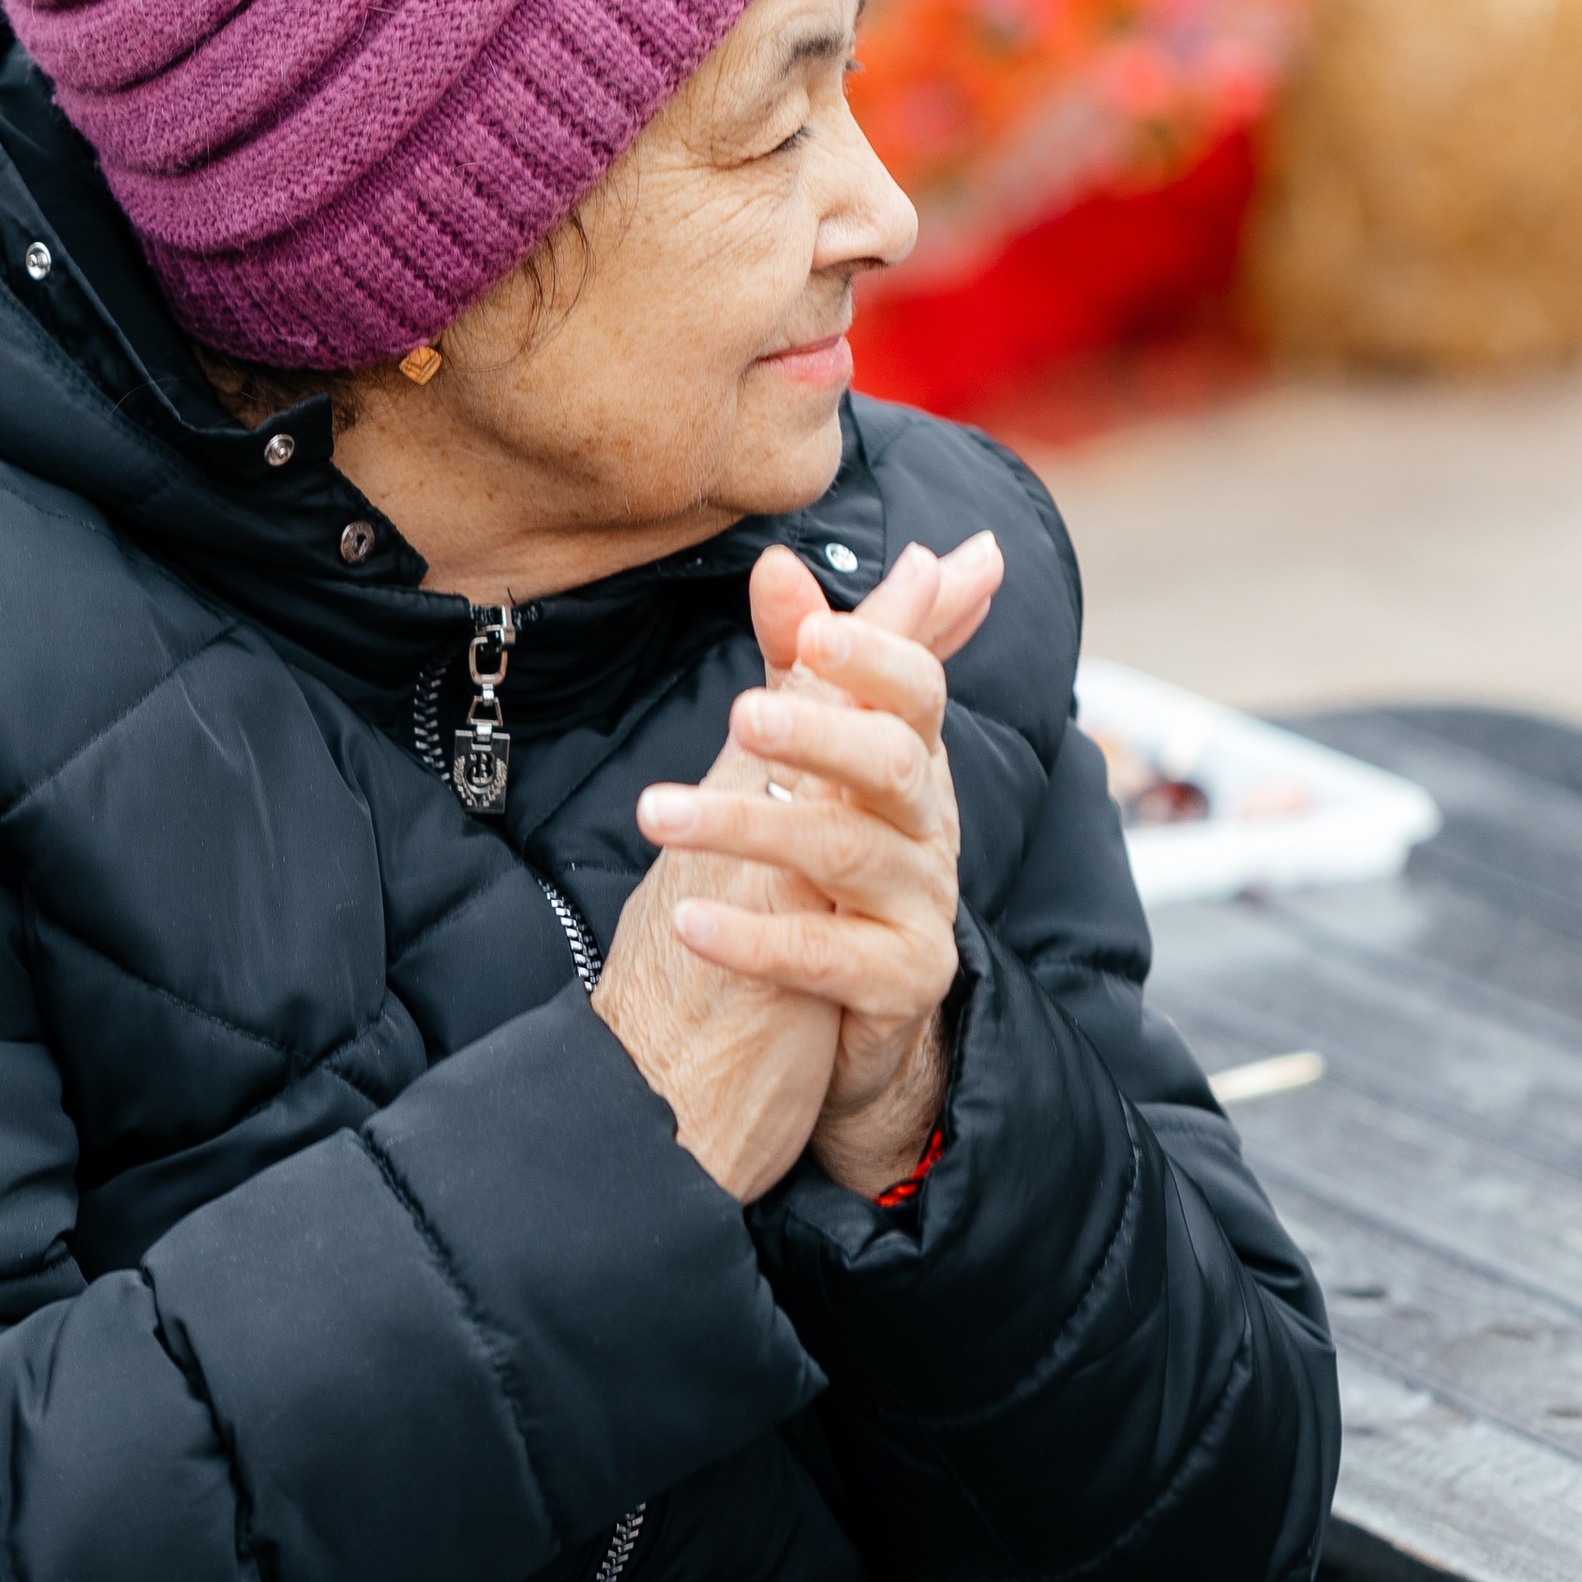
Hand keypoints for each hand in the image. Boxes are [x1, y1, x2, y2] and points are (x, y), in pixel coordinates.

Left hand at [634, 532, 1002, 1197]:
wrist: (846, 1020)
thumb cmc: (824, 867)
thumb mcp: (806, 761)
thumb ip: (797, 666)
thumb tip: (779, 561)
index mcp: (906, 760)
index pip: (915, 691)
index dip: (874, 654)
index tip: (810, 631)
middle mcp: (926, 827)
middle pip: (896, 764)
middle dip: (821, 732)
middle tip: (740, 716)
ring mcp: (919, 906)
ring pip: (848, 855)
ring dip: (748, 828)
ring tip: (655, 814)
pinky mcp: (902, 983)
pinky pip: (831, 958)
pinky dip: (757, 938)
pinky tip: (688, 921)